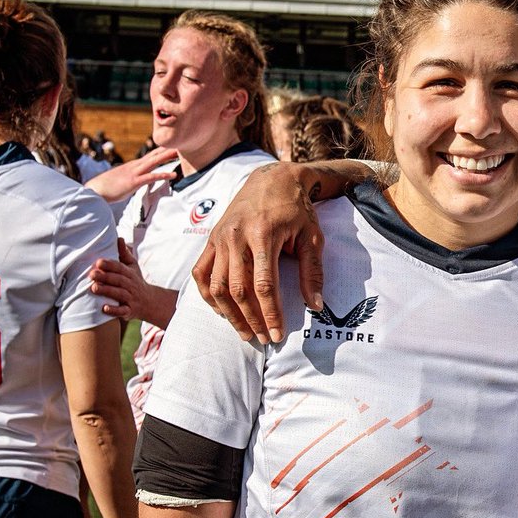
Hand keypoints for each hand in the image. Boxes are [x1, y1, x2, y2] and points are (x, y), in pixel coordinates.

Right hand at [85, 146, 177, 201]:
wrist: (95, 190)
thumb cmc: (109, 187)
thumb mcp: (125, 179)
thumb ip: (135, 177)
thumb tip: (143, 179)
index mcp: (134, 165)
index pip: (151, 155)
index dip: (163, 150)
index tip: (174, 146)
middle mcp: (135, 166)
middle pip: (154, 155)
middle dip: (168, 149)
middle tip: (181, 144)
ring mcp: (135, 172)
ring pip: (154, 162)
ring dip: (167, 157)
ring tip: (180, 153)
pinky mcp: (134, 182)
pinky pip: (151, 177)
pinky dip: (163, 175)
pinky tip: (173, 174)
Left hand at [90, 238, 160, 320]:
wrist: (150, 302)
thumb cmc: (136, 282)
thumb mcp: (132, 267)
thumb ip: (124, 254)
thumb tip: (118, 238)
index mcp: (130, 274)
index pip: (120, 268)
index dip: (110, 265)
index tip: (98, 262)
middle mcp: (131, 285)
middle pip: (119, 280)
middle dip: (106, 277)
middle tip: (92, 274)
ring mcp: (131, 298)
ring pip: (119, 294)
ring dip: (107, 291)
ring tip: (94, 288)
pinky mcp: (130, 311)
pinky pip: (123, 311)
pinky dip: (114, 310)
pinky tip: (104, 308)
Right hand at [191, 163, 324, 343]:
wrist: (272, 179)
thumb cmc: (296, 210)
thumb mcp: (312, 237)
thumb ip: (312, 271)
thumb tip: (315, 305)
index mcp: (264, 234)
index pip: (264, 285)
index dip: (270, 313)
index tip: (278, 334)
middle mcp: (236, 237)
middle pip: (238, 289)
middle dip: (252, 319)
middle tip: (265, 338)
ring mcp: (220, 238)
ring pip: (217, 286)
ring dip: (230, 314)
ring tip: (246, 332)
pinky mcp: (211, 239)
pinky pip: (201, 273)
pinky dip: (209, 296)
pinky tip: (223, 312)